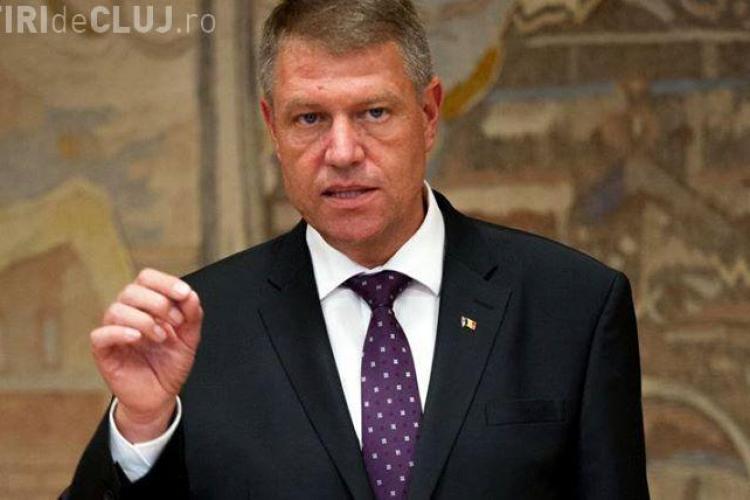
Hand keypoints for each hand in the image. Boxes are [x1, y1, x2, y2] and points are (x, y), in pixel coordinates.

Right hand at [91, 268, 202, 442]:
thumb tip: (190, 295)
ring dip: (143, 320)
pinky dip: (119, 332)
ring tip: (161, 338)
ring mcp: (114, 332)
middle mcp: (128, 313)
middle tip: (176, 322)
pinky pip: (101, 335)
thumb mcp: (189, 338)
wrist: (161, 395)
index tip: (184, 294)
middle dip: (158, 303)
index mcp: (147, 305)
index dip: (165, 282)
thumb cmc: (170, 363)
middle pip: (131, 291)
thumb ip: (192, 316)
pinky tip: (137, 338)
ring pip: (116, 310)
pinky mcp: (104, 352)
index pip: (147, 278)